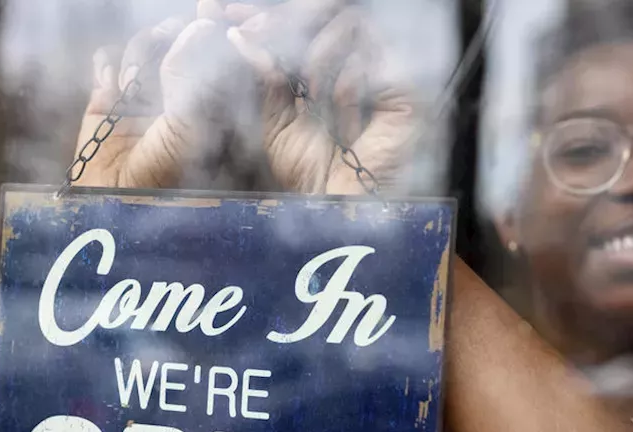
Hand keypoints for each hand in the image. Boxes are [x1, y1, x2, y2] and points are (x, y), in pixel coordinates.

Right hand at [75, 1, 250, 189]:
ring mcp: (140, 94)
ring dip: (137, 53)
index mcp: (206, 101)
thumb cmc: (161, 174)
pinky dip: (107, 64)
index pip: (211, 53)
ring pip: (142, 45)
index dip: (209, 29)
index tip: (208, 9)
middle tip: (167, 34)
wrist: (113, 201)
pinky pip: (107, 61)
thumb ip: (190, 74)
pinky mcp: (107, 98)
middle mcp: (174, 94)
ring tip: (130, 85)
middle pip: (175, 41)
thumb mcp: (185, 124)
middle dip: (169, 34)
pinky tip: (111, 87)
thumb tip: (200, 26)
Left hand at [225, 0, 420, 194]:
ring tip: (306, 91)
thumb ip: (266, 76)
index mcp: (331, 61)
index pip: (305, 18)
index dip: (268, 12)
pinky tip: (334, 104)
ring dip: (316, 52)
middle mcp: (361, 58)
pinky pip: (368, 58)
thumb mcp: (277, 119)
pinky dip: (344, 78)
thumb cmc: (311, 172)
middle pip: (329, 8)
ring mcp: (386, 69)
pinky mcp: (405, 88)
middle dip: (283, 17)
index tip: (227, 12)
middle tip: (249, 30)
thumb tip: (239, 34)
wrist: (338, 209)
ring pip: (349, 22)